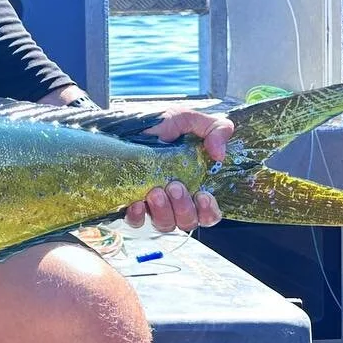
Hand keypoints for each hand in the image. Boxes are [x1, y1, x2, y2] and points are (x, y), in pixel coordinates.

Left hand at [123, 109, 231, 231]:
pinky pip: (136, 222)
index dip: (209, 211)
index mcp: (194, 184)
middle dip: (184, 208)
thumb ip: (215, 129)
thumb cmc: (159, 122)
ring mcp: (152, 204)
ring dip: (163, 212)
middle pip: (188, 222)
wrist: (122, 121)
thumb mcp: (188, 118)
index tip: (203, 196)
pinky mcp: (130, 203)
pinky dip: (138, 217)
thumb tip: (220, 154)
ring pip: (164, 224)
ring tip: (155, 191)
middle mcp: (175, 199)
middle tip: (175, 186)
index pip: (208, 213)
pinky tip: (136, 203)